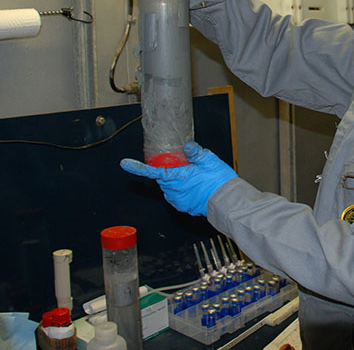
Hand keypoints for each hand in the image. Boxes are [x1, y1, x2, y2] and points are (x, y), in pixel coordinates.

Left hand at [121, 142, 236, 216]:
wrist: (228, 201)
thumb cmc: (219, 181)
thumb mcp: (209, 160)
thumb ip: (196, 153)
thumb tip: (187, 146)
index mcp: (177, 178)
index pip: (153, 171)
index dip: (138, 168)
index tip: (125, 163)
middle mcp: (174, 191)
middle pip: (162, 179)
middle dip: (168, 172)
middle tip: (183, 166)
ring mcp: (179, 201)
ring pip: (169, 188)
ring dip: (175, 182)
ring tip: (193, 177)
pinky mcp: (185, 207)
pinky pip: (177, 197)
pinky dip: (181, 191)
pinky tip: (194, 187)